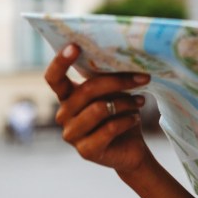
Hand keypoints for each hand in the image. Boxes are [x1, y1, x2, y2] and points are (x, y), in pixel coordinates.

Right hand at [44, 43, 151, 174]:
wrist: (131, 148)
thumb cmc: (120, 114)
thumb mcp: (114, 93)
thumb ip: (108, 78)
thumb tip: (124, 57)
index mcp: (67, 97)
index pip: (54, 78)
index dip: (60, 62)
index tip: (75, 46)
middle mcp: (64, 115)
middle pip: (87, 90)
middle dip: (118, 81)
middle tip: (143, 77)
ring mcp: (72, 135)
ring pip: (100, 109)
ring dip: (125, 102)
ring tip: (140, 101)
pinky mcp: (85, 151)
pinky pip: (109, 128)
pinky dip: (127, 120)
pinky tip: (136, 118)